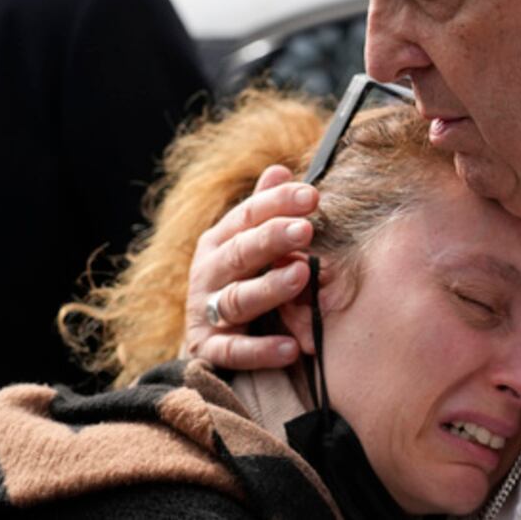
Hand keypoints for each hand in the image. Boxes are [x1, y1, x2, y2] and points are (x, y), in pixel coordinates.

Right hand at [184, 165, 317, 369]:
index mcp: (221, 241)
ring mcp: (208, 312)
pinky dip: (261, 350)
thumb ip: (265, 211)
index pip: (248, 216)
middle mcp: (210, 272)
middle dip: (272, 239)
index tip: (312, 195)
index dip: (277, 203)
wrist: (208, 342)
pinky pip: (234, 351)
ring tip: (302, 276)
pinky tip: (291, 348)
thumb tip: (281, 170)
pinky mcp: (210, 351)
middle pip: (240, 252)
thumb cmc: (242, 280)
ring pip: (238, 298)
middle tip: (305, 229)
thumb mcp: (249, 244)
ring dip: (270, 287)